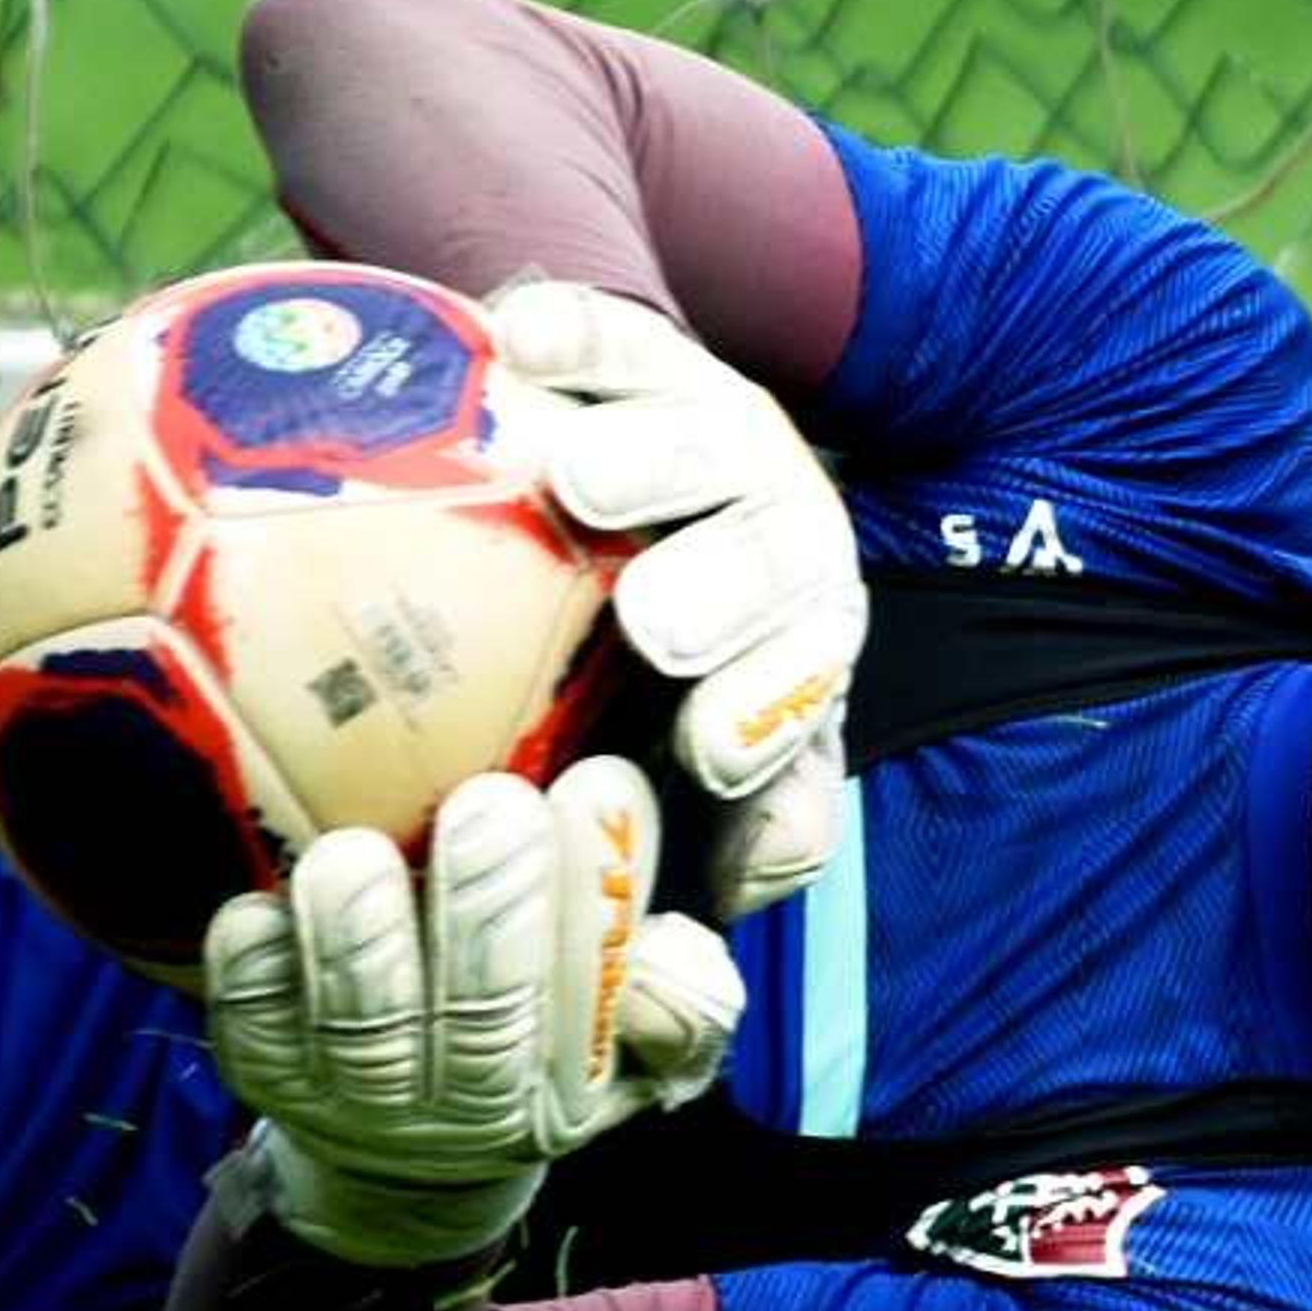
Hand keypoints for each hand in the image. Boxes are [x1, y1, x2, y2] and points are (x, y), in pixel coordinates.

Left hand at [203, 757, 744, 1267]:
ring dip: (360, 934)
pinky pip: (253, 1019)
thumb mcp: (635, 1038)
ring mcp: (360, 1097)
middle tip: (492, 802)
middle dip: (491, 904)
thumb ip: (678, 994)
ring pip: (361, 1024)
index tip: (600, 780)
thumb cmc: (538, 1036)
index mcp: (572, 1087)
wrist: (402, 1155)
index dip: (599, 893)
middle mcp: (469, 1106)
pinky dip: (255, 960)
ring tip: (358, 853)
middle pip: (484, 1016)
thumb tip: (663, 951)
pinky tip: (263, 900)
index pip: (602, 997)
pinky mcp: (266, 1075)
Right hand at [491, 281, 865, 920]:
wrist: (606, 514)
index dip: (767, 720)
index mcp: (790, 664)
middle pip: (783, 559)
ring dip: (653, 457)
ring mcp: (723, 444)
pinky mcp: (653, 356)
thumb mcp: (647, 804)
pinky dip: (576, 333)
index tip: (704, 749)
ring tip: (570, 473)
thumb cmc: (601, 712)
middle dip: (732, 594)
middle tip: (653, 626)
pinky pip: (619, 333)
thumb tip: (651, 978)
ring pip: (715, 439)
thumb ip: (659, 877)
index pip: (801, 697)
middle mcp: (779, 550)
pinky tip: (511, 340)